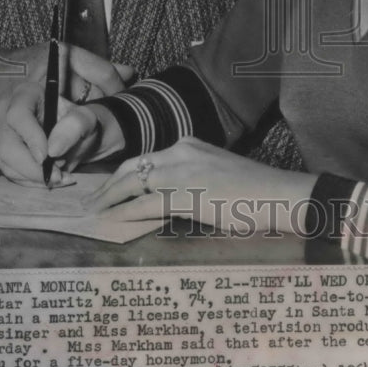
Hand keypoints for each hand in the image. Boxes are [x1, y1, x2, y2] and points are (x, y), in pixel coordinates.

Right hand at [0, 46, 130, 184]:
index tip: (47, 157)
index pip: (18, 116)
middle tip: (58, 176)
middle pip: (7, 145)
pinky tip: (53, 179)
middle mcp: (7, 112)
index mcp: (26, 94)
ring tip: (61, 177)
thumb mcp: (86, 119)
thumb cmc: (80, 122)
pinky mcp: (3, 154)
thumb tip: (52, 149)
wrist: (77, 136)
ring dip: (35, 177)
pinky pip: (11, 174)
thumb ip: (74, 126)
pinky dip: (32, 181)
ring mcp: (3, 134)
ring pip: (7, 163)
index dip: (30, 138)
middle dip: (33, 167)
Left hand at [82, 137, 317, 235]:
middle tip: (90, 201)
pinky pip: (144, 204)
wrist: (277, 194)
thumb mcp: (216, 177)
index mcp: (189, 144)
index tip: (109, 188)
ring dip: (109, 200)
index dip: (124, 174)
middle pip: (132, 166)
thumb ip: (191, 181)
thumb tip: (169, 200)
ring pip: (133, 183)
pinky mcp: (185, 194)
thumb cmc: (253, 192)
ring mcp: (182, 171)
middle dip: (108, 185)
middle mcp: (181, 151)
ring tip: (94, 214)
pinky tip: (111, 223)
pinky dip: (124, 214)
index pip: (146, 157)